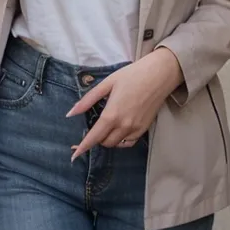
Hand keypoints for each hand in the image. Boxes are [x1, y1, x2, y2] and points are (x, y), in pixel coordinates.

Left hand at [67, 48, 183, 161]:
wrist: (159, 74)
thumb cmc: (131, 75)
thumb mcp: (107, 83)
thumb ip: (88, 100)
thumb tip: (70, 114)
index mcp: (112, 114)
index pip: (94, 137)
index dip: (82, 147)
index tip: (73, 155)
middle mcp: (124, 126)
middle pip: (104, 142)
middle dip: (95, 139)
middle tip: (90, 131)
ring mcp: (135, 129)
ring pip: (116, 144)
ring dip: (107, 139)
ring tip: (104, 128)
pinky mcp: (144, 129)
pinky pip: (128, 142)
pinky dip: (120, 140)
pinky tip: (117, 130)